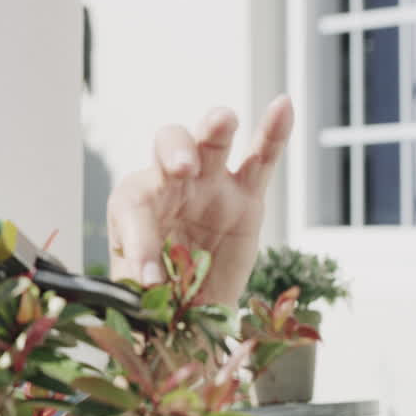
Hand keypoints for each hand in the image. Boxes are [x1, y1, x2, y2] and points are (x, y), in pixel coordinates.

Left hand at [106, 96, 293, 305]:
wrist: (190, 309)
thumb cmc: (158, 292)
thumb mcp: (140, 293)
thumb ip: (142, 283)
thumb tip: (151, 287)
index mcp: (133, 203)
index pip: (132, 205)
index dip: (139, 238)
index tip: (149, 277)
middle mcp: (170, 183)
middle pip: (167, 146)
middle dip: (175, 152)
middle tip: (182, 169)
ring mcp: (210, 183)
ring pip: (212, 142)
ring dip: (215, 128)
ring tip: (223, 122)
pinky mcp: (246, 195)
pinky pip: (261, 159)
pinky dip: (273, 132)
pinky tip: (283, 106)